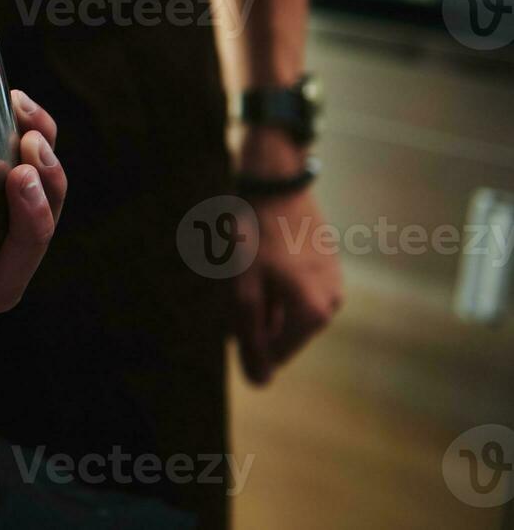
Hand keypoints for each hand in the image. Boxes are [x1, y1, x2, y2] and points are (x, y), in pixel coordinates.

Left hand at [233, 186, 343, 384]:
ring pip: (289, 308)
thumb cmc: (254, 235)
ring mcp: (334, 281)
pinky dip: (277, 282)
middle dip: (255, 315)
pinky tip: (262, 257)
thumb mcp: (242, 289)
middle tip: (238, 279)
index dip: (245, 338)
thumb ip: (250, 337)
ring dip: (265, 298)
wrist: (276, 182)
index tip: (231, 304)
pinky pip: (299, 287)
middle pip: (281, 331)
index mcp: (313, 314)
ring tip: (249, 265)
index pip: (274, 354)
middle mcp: (332, 303)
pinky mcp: (329, 263)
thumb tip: (259, 382)